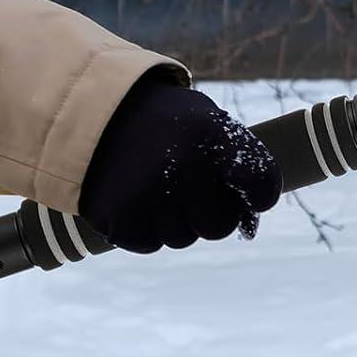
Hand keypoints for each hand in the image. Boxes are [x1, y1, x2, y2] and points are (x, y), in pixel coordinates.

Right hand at [80, 78, 281, 252]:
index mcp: (213, 134)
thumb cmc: (165, 121)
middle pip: (220, 226)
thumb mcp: (206, 119)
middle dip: (213, 213)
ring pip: (183, 238)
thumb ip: (235, 159)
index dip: (261, 193)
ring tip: (160, 186)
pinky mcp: (120, 219)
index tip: (252, 193)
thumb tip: (252, 214)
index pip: (261, 182)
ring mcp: (150, 196)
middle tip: (196, 191)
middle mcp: (184, 167)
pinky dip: (147, 227)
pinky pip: (150, 243)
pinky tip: (138, 197)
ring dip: (177, 220)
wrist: (95, 113)